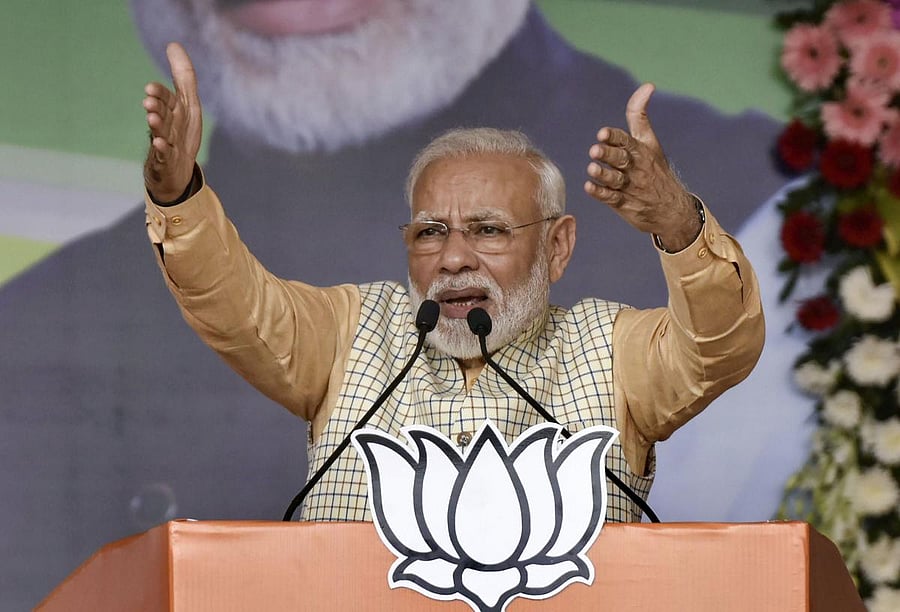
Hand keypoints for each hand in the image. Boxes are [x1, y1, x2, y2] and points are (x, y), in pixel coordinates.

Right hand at [142, 42, 202, 202]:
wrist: (177, 169)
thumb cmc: (181, 132)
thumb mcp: (188, 103)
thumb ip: (183, 75)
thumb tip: (173, 43)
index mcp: (171, 111)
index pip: (165, 98)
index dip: (159, 93)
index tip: (150, 88)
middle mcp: (166, 125)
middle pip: (161, 114)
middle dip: (156, 107)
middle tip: (149, 101)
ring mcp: (165, 143)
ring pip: (160, 133)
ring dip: (157, 125)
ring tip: (152, 118)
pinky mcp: (167, 161)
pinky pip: (164, 156)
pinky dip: (162, 150)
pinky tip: (161, 145)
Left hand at [584, 83, 699, 251]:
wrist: (672, 208)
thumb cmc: (655, 169)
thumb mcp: (650, 141)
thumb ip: (640, 115)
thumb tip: (648, 85)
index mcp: (640, 151)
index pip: (626, 141)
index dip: (614, 137)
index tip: (602, 133)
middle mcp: (635, 168)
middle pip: (620, 159)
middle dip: (608, 154)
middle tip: (594, 150)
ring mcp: (630, 187)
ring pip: (614, 179)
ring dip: (602, 174)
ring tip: (591, 168)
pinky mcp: (624, 204)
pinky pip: (611, 199)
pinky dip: (600, 194)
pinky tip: (589, 187)